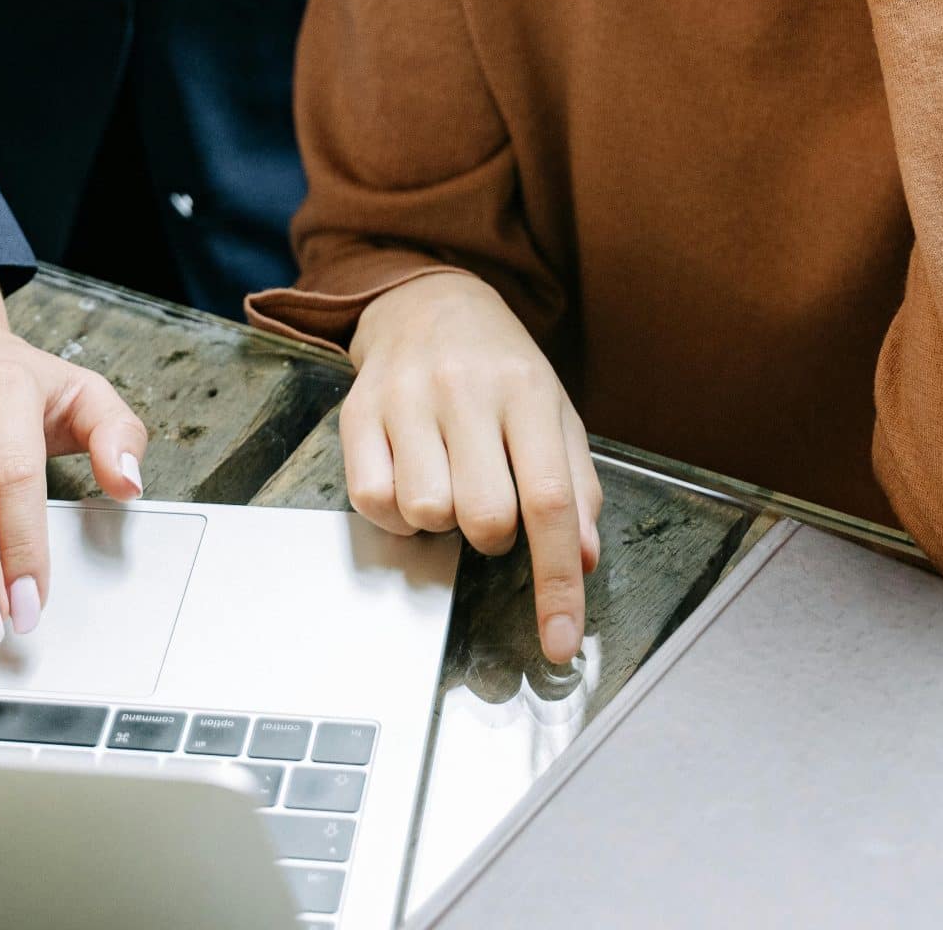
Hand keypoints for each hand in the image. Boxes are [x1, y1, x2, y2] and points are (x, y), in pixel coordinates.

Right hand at [342, 272, 602, 667]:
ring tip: (449, 481)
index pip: (549, 500)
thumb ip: (577, 486)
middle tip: (491, 505)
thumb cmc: (501, 368)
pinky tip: (411, 482)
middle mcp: (464, 389)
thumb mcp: (555, 412)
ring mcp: (405, 396)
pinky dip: (396, 516)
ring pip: (426, 512)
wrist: (430, 301)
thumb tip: (585, 562)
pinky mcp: (357, 409)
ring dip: (442, 522)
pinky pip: (372, 501)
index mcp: (526, 390)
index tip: (558, 641)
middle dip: (493, 538)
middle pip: (484, 516)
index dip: (557, 581)